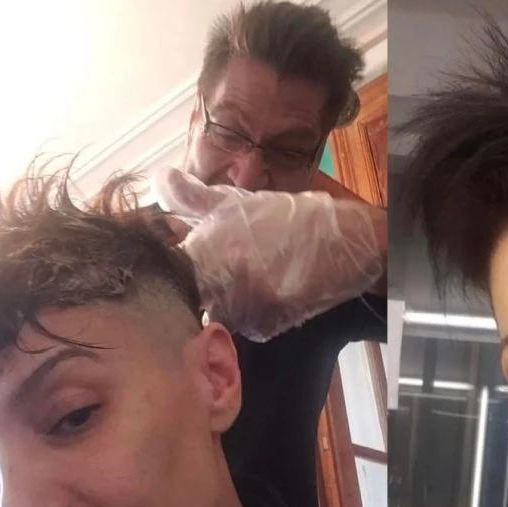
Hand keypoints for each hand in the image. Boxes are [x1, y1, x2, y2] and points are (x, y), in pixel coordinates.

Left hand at [151, 167, 382, 341]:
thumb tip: (159, 178)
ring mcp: (242, 308)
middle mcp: (219, 282)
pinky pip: (245, 328)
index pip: (170, 269)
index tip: (191, 258)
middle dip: (205, 286)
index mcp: (206, 248)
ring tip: (255, 280)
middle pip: (192, 296)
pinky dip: (253, 316)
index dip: (177, 265)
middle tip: (232, 270)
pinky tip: (270, 295)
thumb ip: (192, 198)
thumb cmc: (290, 218)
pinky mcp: (264, 327)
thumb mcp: (238, 202)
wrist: (348, 243)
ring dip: (228, 303)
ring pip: (218, 314)